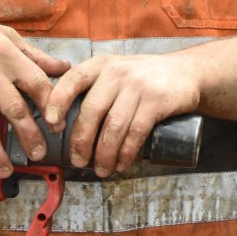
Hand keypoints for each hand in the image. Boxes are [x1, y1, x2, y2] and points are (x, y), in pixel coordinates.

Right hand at [0, 9, 69, 177]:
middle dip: (29, 136)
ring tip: (6, 170)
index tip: (57, 126)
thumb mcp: (4, 35)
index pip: (36, 83)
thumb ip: (34, 55)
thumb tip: (65, 68)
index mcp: (6, 54)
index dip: (51, 107)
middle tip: (38, 154)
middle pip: (14, 110)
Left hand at [45, 53, 202, 177]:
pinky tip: (121, 164)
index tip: (51, 124)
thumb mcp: (115, 71)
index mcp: (101, 65)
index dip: (58, 101)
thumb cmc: (142, 78)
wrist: (186, 72)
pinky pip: (136, 132)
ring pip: (114, 126)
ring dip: (104, 154)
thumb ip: (92, 87)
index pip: (73, 79)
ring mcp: (138, 86)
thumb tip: (58, 120)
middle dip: (81, 142)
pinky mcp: (157, 100)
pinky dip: (126, 153)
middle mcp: (117, 72)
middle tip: (78, 162)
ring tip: (101, 170)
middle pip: (92, 111)